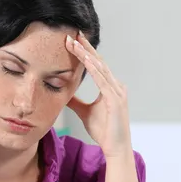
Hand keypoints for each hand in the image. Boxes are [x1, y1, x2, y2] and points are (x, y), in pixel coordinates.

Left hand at [66, 34, 131, 157]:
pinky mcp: (116, 100)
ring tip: (75, 43)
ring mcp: (117, 92)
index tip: (72, 41)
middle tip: (73, 34)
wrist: (115, 147)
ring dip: (87, 55)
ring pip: (100, 68)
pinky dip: (94, 70)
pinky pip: (103, 81)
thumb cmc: (103, 131)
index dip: (84, 52)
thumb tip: (63, 93)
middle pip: (98, 62)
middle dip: (85, 47)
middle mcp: (115, 86)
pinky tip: (85, 60)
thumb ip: (75, 101)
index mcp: (109, 87)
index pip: (95, 65)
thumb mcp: (84, 112)